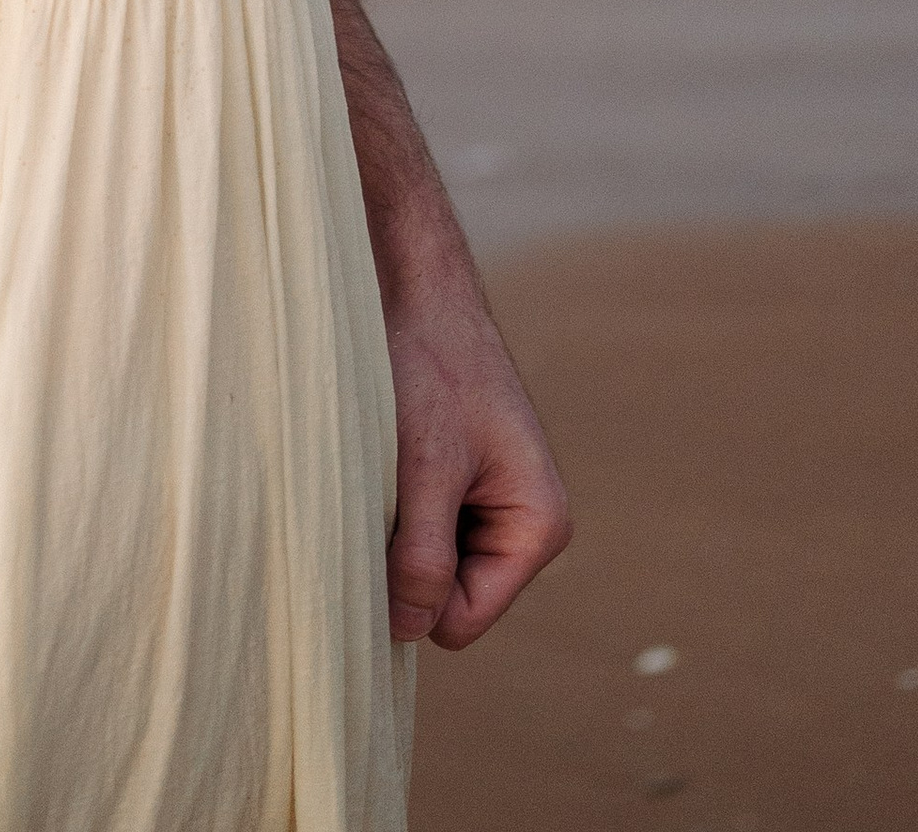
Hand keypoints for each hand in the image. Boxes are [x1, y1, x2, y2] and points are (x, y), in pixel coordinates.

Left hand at [381, 262, 571, 645]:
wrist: (415, 287)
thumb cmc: (428, 366)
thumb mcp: (423, 467)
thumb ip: (422, 555)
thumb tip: (408, 630)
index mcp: (539, 526)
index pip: (461, 619)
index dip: (412, 591)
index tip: (378, 528)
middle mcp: (523, 522)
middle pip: (445, 597)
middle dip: (404, 555)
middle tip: (380, 486)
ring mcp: (490, 504)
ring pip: (425, 563)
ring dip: (392, 527)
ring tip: (384, 463)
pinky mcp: (456, 483)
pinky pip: (415, 527)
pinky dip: (390, 503)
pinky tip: (383, 456)